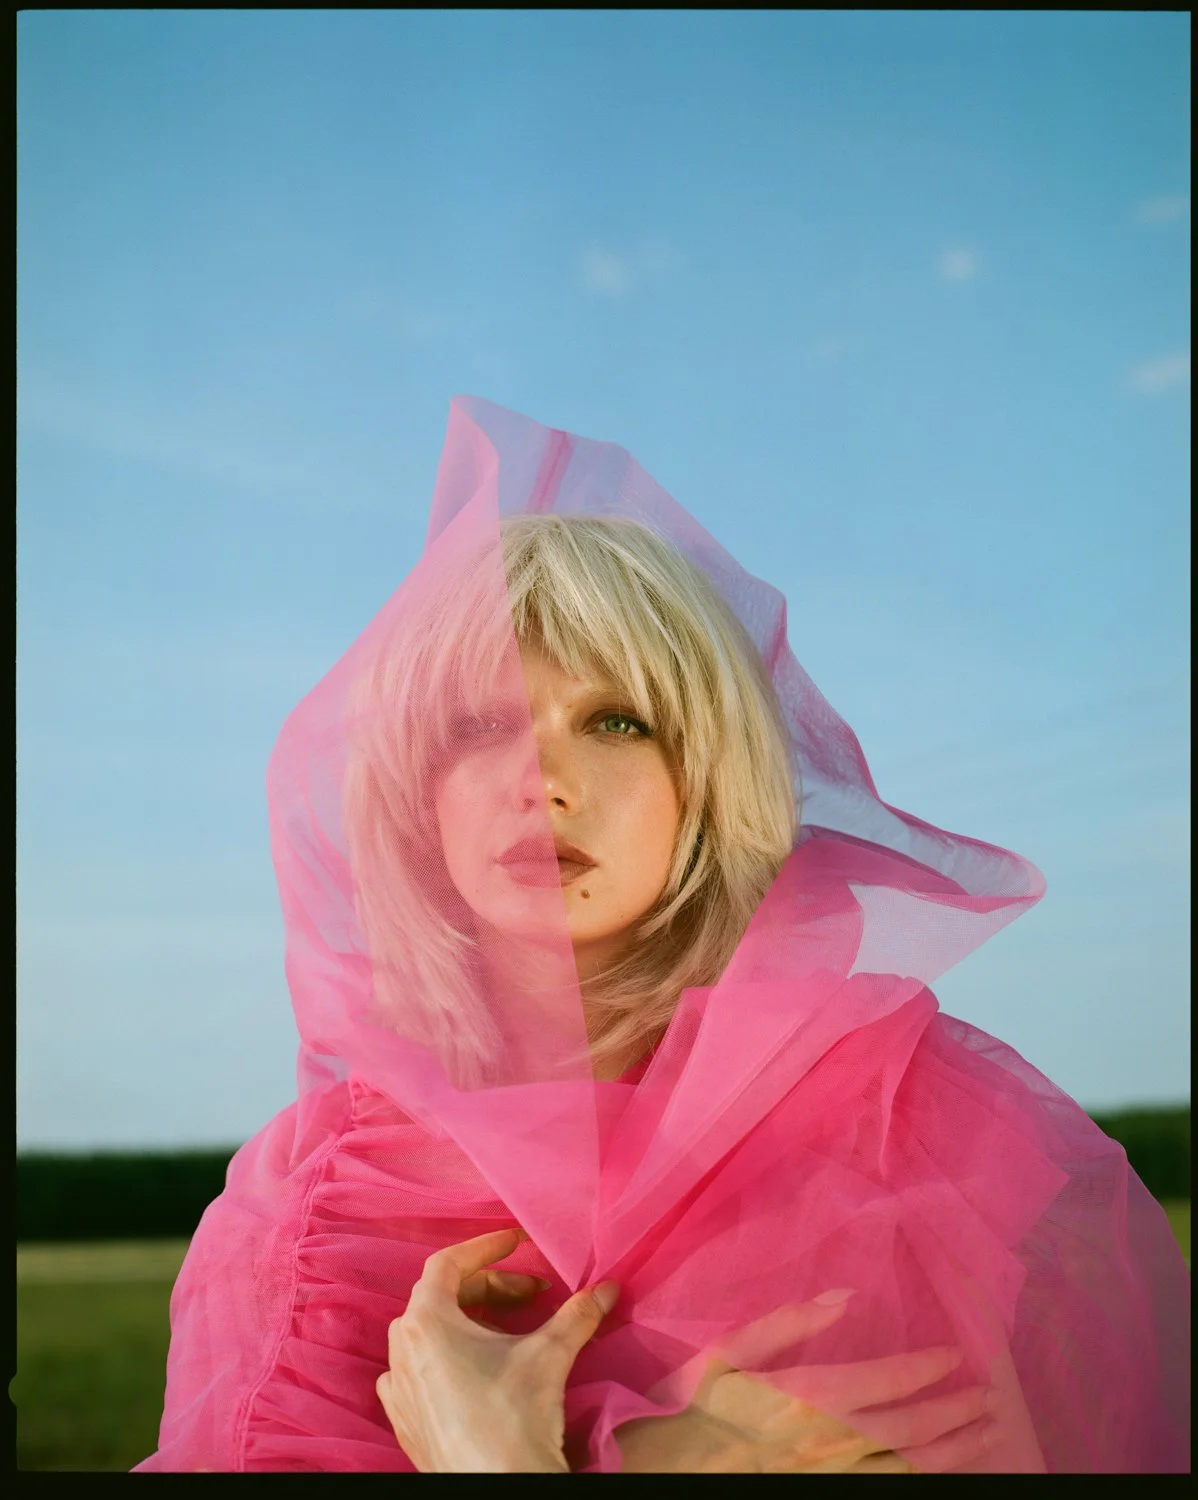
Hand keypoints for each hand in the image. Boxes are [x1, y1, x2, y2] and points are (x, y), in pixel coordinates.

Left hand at [377, 1228, 618, 1472]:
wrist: (498, 1489)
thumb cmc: (512, 1418)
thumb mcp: (548, 1354)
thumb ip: (575, 1315)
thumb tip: (604, 1290)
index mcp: (425, 1322)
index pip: (448, 1263)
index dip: (485, 1247)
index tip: (515, 1243)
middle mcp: (400, 1351)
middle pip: (442, 1297)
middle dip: (491, 1289)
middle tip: (532, 1294)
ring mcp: (398, 1390)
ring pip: (428, 1335)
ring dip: (469, 1323)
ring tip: (507, 1331)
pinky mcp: (405, 1423)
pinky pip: (417, 1373)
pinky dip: (445, 1360)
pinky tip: (472, 1370)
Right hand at [616, 1295, 992, 1473]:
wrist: (655, 1473)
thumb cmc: (686, 1407)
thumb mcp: (722, 1353)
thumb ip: (784, 1323)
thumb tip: (843, 1297)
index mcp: (800, 1399)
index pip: (882, 1384)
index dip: (923, 1370)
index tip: (954, 1356)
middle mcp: (822, 1445)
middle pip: (905, 1431)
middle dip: (953, 1414)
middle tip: (989, 1398)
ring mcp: (824, 1479)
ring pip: (903, 1469)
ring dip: (950, 1453)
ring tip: (984, 1436)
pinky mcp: (818, 1496)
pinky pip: (881, 1491)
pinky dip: (916, 1480)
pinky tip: (937, 1471)